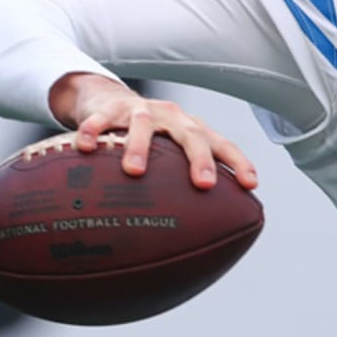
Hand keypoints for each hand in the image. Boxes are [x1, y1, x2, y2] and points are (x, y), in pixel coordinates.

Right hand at [48, 73, 258, 190]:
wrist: (109, 100)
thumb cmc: (149, 138)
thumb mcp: (169, 154)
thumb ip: (179, 185)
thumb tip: (195, 237)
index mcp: (192, 130)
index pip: (223, 145)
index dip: (238, 163)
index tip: (250, 185)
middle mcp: (173, 118)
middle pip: (192, 135)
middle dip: (200, 159)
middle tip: (203, 184)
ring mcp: (142, 111)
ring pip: (144, 125)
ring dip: (140, 147)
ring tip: (134, 171)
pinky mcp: (110, 109)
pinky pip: (101, 120)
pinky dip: (93, 131)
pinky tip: (85, 147)